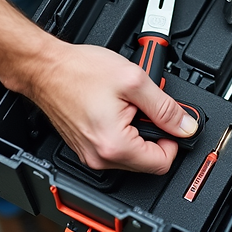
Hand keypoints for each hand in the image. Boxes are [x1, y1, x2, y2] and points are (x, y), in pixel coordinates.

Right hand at [23, 41, 198, 173]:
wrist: (45, 68)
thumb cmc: (79, 71)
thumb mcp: (134, 81)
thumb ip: (166, 107)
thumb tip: (186, 126)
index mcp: (115, 145)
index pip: (162, 164)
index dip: (173, 140)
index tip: (170, 122)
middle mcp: (100, 158)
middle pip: (146, 161)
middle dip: (153, 134)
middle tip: (145, 107)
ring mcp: (90, 155)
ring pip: (131, 155)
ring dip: (137, 132)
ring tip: (127, 106)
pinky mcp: (84, 148)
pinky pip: (114, 148)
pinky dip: (121, 131)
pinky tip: (114, 109)